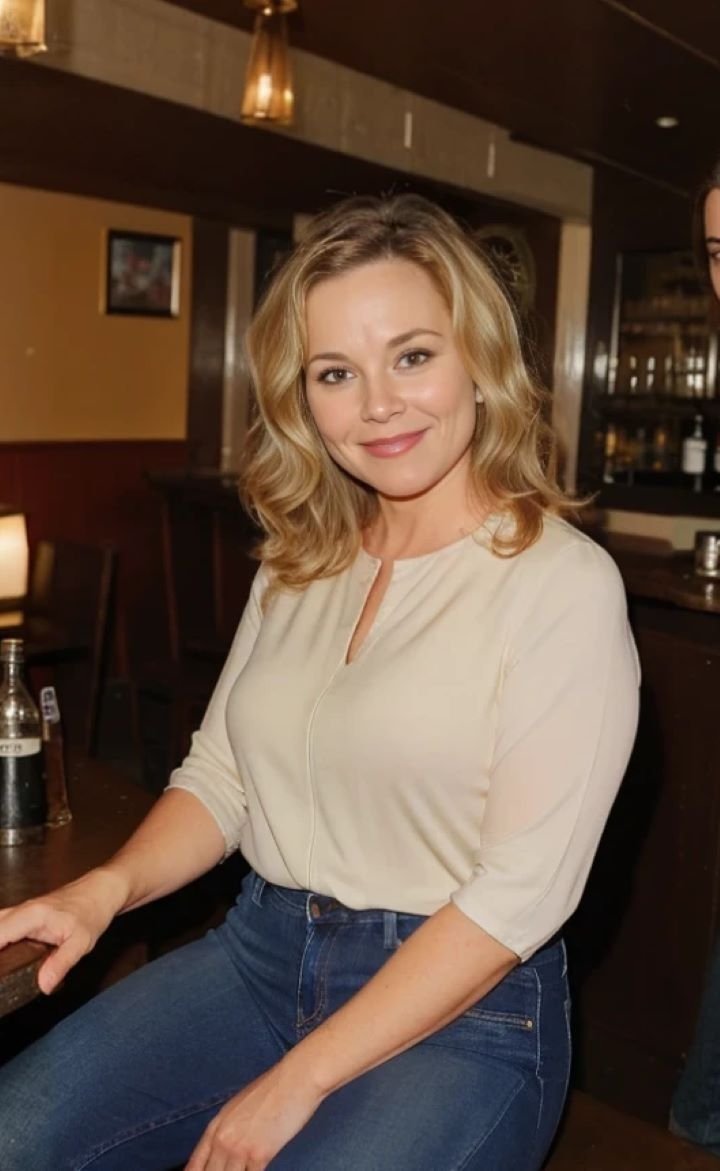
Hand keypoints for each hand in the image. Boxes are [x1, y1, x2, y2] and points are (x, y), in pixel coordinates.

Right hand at [0, 867, 125, 992]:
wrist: (102, 891)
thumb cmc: (93, 912)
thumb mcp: (81, 943)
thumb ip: (61, 964)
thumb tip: (43, 986)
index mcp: (30, 916)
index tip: (0, 972)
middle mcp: (22, 911)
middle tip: (2, 974)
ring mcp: (22, 911)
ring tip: (3, 967)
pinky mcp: (26, 915)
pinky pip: (3, 924)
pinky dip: (0, 937)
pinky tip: (5, 954)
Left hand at [185, 1060, 324, 1170]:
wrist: (295, 1079)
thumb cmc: (271, 1090)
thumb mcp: (238, 1109)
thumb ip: (227, 1132)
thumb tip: (222, 1153)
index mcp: (216, 1127)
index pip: (194, 1165)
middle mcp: (222, 1139)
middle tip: (231, 1170)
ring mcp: (239, 1148)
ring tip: (246, 1168)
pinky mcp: (259, 1155)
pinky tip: (259, 1169)